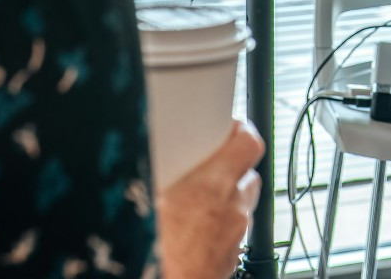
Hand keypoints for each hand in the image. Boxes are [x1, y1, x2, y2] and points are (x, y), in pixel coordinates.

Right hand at [156, 120, 263, 278]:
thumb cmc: (152, 254)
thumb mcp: (141, 198)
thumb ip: (157, 171)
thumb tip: (145, 154)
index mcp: (212, 187)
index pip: (248, 143)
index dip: (240, 132)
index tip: (226, 128)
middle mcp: (232, 212)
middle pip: (247, 177)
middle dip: (230, 169)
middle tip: (205, 168)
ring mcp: (233, 239)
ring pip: (240, 209)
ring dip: (224, 202)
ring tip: (192, 204)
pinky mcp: (228, 262)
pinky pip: (231, 236)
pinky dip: (218, 230)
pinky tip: (191, 234)